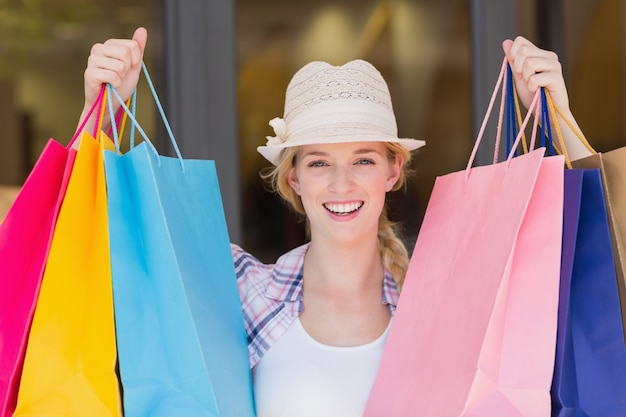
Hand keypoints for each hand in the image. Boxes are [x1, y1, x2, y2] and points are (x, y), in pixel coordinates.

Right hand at [82, 27, 147, 117]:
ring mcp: (92, 60)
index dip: (135, 61)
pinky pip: (112, 76)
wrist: (110, 104)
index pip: (132, 45)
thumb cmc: (121, 85)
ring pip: (120, 66)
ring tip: (113, 81)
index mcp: (109, 44)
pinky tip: (108, 85)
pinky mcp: (89, 73)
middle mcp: (98, 49)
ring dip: (121, 78)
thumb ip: (138, 48)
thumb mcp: (134, 65)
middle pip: (125, 53)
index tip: (128, 68)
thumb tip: (142, 29)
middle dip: (128, 69)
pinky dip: (115, 84)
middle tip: (120, 76)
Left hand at [502, 36, 591, 159]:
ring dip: (525, 79)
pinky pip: (534, 78)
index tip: (516, 69)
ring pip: (528, 63)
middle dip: (518, 68)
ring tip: (532, 86)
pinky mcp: (557, 77)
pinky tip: (538, 91)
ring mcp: (555, 66)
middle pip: (523, 51)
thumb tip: (506, 42)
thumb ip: (513, 60)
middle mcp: (549, 56)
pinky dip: (531, 87)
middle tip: (526, 80)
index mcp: (539, 54)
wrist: (547, 114)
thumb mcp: (519, 77)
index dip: (512, 54)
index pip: (520, 41)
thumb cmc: (534, 97)